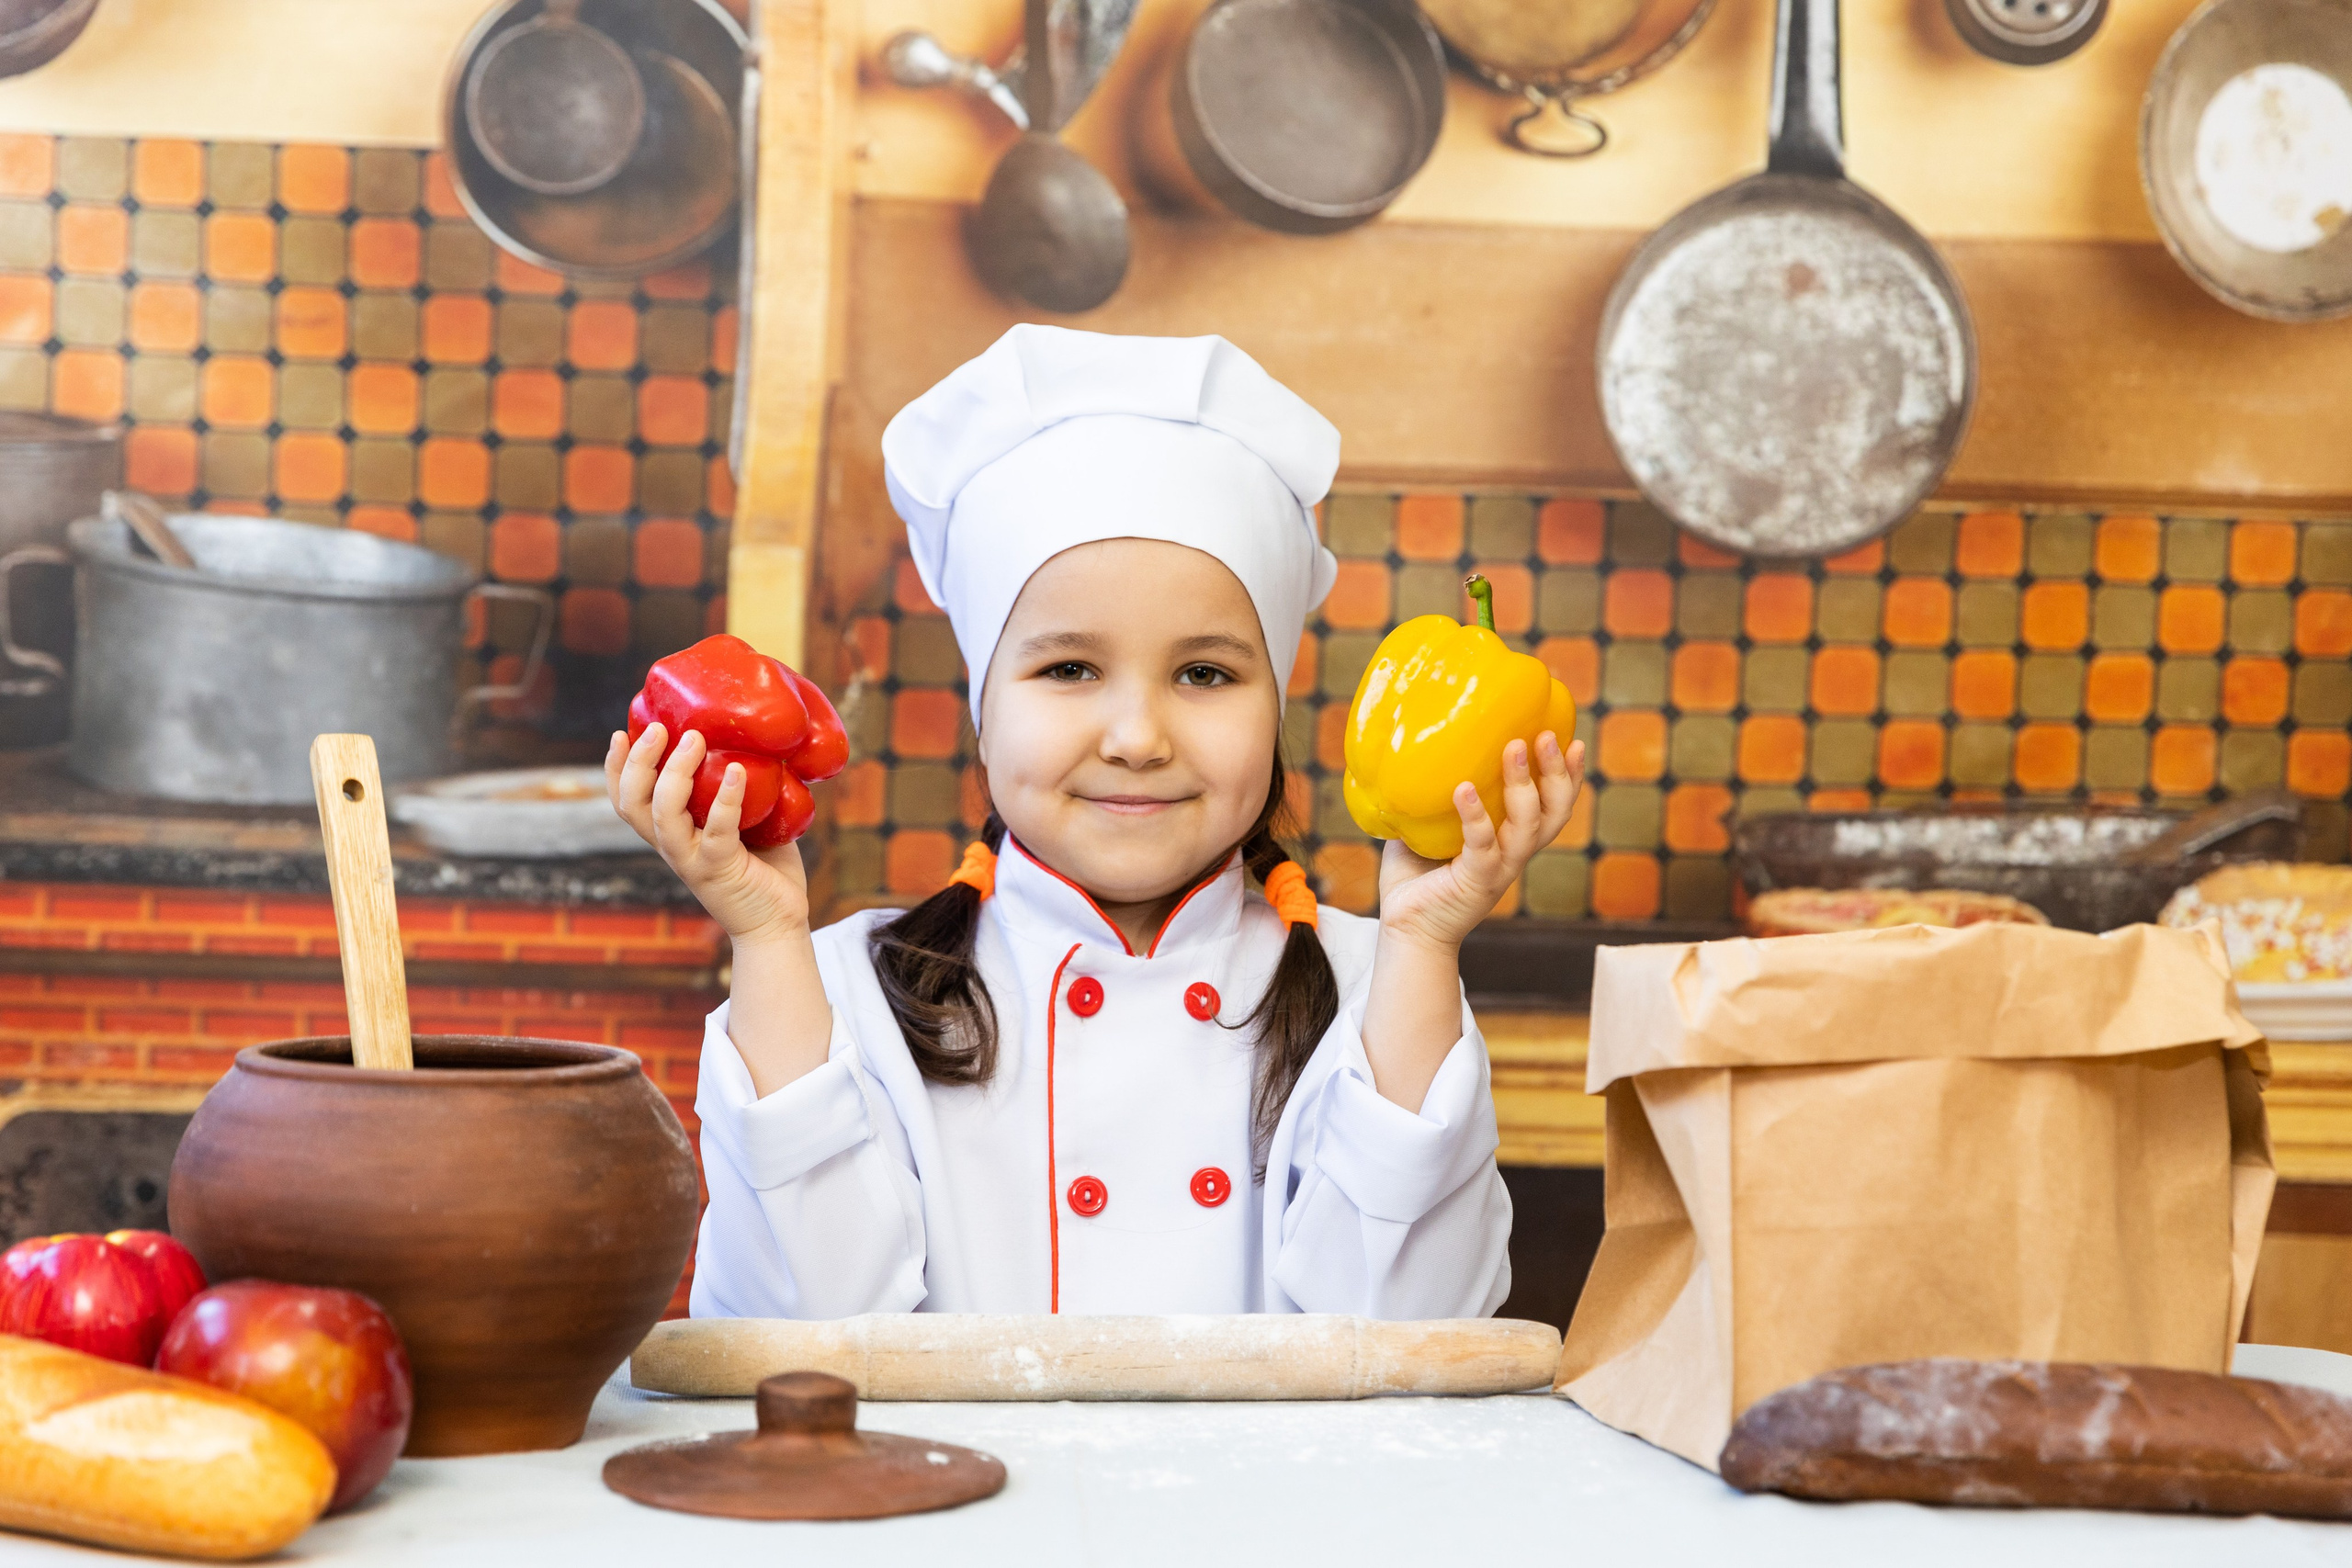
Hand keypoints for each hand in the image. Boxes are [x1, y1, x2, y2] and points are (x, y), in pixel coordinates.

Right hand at [606, 722, 809, 944]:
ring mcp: (693, 860)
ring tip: (694, 739)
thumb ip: (741, 790)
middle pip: (634, 804)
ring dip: (675, 773)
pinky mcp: (721, 870)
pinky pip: (717, 831)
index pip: (627, 802)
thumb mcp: (746, 822)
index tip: (622, 734)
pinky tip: (736, 772)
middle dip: (638, 762)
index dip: (615, 770)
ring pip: (664, 815)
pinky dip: (725, 799)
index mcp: (671, 835)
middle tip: (658, 728)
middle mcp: (673, 847)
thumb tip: (758, 742)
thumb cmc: (765, 871)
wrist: (778, 924)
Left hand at [1375, 732, 1583, 952]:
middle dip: (1557, 773)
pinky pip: (1482, 846)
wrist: (1405, 928)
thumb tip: (1420, 749)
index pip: (1553, 805)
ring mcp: (1499, 869)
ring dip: (1523, 785)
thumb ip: (1435, 795)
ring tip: (1513, 748)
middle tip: (1545, 736)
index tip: (1573, 740)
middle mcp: (1515, 854)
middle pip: (1553, 813)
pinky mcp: (1476, 883)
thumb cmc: (1416, 877)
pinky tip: (1463, 789)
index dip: (1569, 776)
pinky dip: (1475, 816)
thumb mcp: (1428, 827)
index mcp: (1512, 840)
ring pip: (1527, 826)